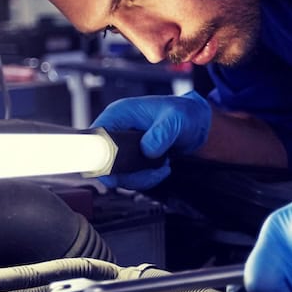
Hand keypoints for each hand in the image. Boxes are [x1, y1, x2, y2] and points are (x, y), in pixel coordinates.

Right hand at [90, 91, 211, 189]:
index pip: (96, 138)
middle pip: (104, 161)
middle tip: (149, 173)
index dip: (98, 158)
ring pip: (118, 173)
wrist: (196, 123)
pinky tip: (162, 169)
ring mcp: (124, 145)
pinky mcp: (132, 158)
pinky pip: (130, 176)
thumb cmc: (183, 112)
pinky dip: (146, 179)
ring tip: (162, 168)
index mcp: (119, 114)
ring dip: (140, 178)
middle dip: (126, 174)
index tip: (112, 175)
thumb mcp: (175, 119)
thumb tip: (148, 149)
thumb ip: (162, 133)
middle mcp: (117, 130)